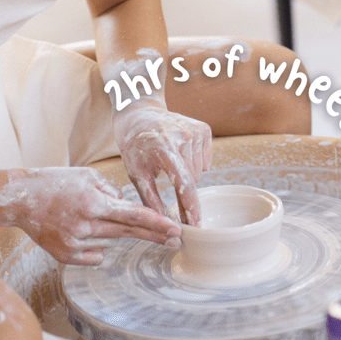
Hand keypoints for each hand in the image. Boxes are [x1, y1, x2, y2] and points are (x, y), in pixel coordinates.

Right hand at [0, 168, 181, 264]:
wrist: (20, 199)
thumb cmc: (57, 182)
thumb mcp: (88, 176)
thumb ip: (113, 191)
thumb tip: (129, 208)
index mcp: (93, 203)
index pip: (134, 215)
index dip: (157, 224)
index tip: (175, 230)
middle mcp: (86, 225)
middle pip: (129, 232)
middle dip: (154, 235)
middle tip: (176, 239)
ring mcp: (75, 243)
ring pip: (111, 241)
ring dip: (111, 230)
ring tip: (86, 216)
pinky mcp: (65, 256)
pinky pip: (95, 255)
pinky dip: (96, 245)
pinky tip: (80, 230)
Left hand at [112, 102, 212, 225]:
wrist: (140, 114)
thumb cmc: (135, 146)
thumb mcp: (136, 172)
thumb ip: (150, 198)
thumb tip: (161, 223)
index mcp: (163, 148)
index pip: (184, 183)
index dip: (191, 207)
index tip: (195, 225)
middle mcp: (183, 137)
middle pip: (192, 180)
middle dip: (180, 187)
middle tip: (163, 175)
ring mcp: (195, 132)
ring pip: (199, 172)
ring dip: (186, 174)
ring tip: (169, 161)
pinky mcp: (204, 129)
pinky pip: (205, 161)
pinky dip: (194, 163)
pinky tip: (180, 153)